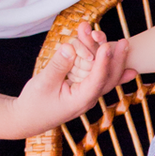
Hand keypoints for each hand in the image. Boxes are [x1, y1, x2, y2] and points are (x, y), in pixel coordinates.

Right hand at [5, 32, 130, 137]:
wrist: (29, 118)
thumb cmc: (34, 103)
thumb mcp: (43, 83)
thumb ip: (58, 66)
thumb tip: (69, 48)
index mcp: (80, 100)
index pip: (97, 80)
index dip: (103, 63)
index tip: (107, 46)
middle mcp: (88, 97)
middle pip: (108, 78)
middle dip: (116, 58)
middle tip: (125, 42)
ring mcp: (87, 92)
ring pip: (103, 72)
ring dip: (105, 53)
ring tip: (110, 36)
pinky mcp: (83, 86)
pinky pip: (97, 73)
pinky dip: (104, 61)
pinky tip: (116, 53)